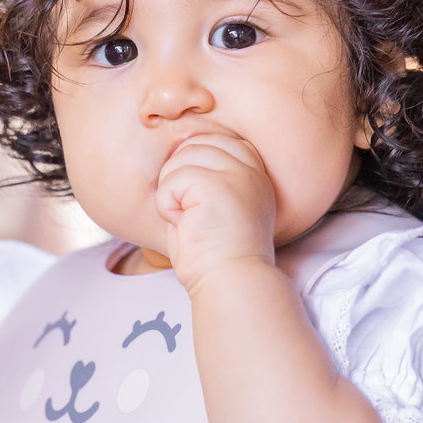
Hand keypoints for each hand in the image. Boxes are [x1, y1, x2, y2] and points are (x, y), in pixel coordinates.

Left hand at [155, 130, 275, 293]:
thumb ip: (204, 174)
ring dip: (172, 191)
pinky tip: (184, 224)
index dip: (194, 161)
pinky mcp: (218, 184)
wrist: (229, 283)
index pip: (218, 139)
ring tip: (188, 219)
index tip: (192, 199)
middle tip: (188, 211)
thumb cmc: (215, 256)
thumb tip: (178, 146)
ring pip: (182, 157)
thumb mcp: (215, 207)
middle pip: (197, 142)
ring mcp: (238, 175)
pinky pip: (173, 179)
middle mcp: (251, 171)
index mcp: (254, 175)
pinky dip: (168, 205)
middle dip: (179, 174)